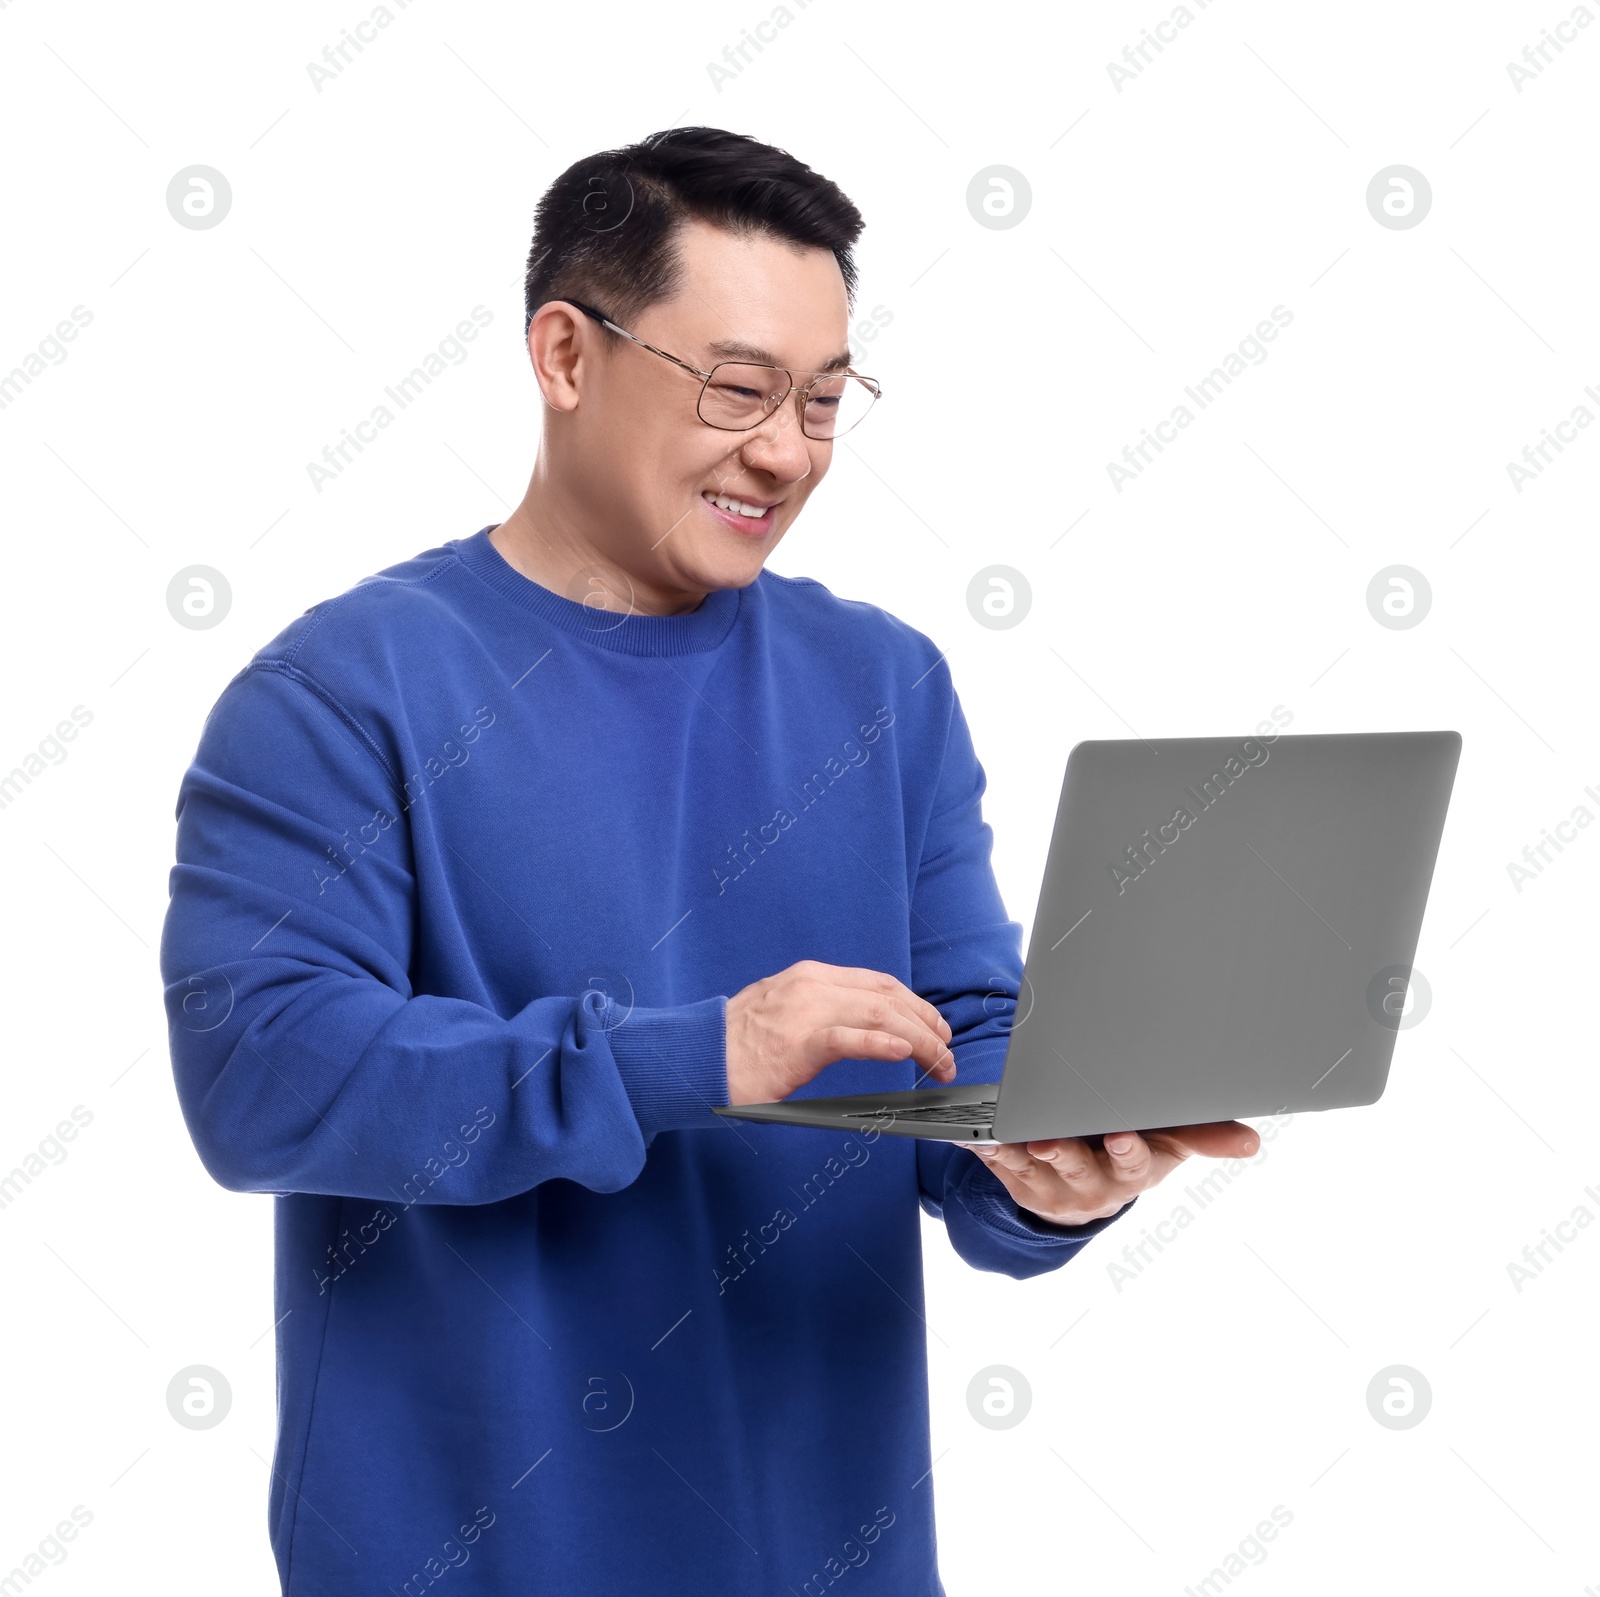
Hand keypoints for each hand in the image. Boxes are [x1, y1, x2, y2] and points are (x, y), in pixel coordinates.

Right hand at [725, 960, 954, 1105]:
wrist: (694, 1056)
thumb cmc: (736, 1043)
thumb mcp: (782, 1010)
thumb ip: (820, 1010)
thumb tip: (861, 1026)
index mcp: (811, 976)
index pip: (879, 982)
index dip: (916, 1004)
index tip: (936, 1028)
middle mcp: (812, 985)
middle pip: (888, 997)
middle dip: (927, 1024)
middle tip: (947, 1052)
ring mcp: (803, 1012)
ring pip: (879, 1014)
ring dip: (920, 1040)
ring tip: (940, 1061)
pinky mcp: (795, 1044)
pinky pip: (847, 1039)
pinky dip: (880, 1043)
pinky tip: (904, 1052)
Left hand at [968, 1121, 1260, 1227]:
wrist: (1089, 1188)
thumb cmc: (1136, 1151)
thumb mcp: (1171, 1143)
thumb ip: (1206, 1135)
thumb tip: (1251, 1140)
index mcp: (1132, 1171)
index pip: (1132, 1163)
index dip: (1125, 1151)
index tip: (1118, 1136)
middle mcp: (1091, 1184)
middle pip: (1076, 1166)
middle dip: (1063, 1152)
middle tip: (1049, 1140)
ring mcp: (1051, 1185)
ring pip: (1031, 1166)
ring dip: (1016, 1150)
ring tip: (1004, 1134)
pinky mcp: (1016, 1179)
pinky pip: (995, 1162)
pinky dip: (983, 1148)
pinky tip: (970, 1135)